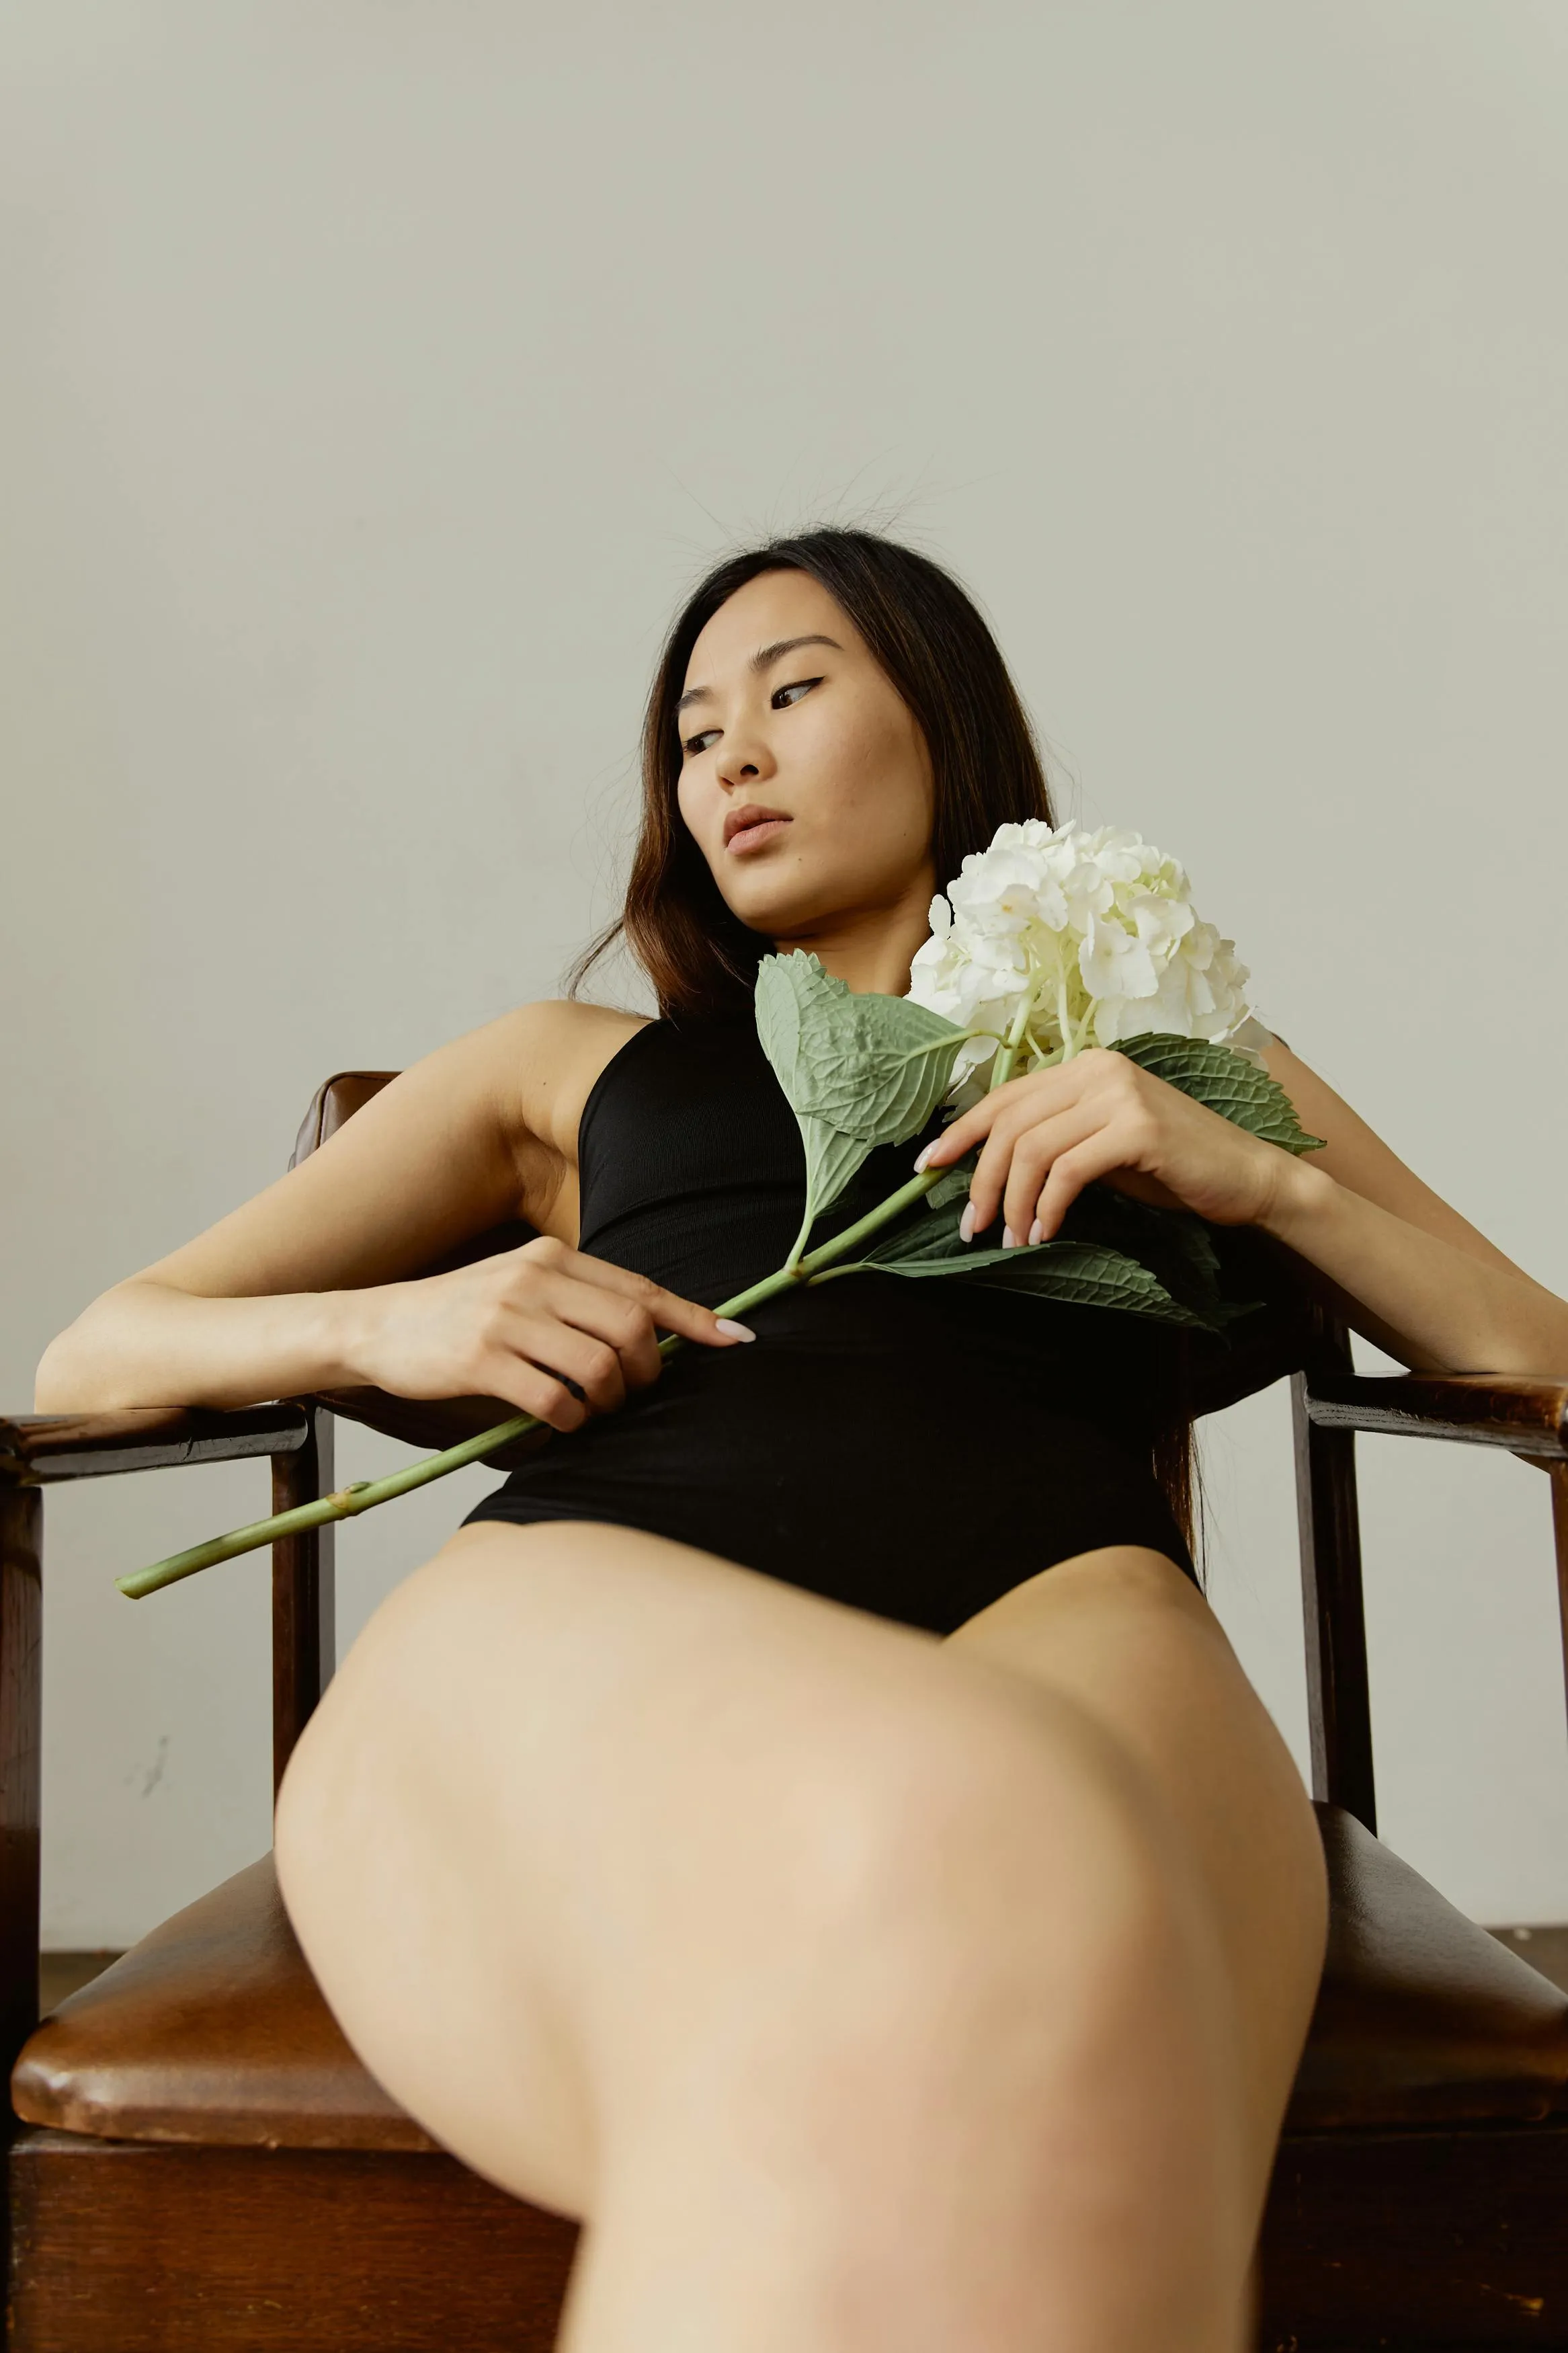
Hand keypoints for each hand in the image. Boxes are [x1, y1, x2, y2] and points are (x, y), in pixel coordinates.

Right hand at [350, 1237, 751, 1431]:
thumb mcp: (520, 1287)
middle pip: (632, 1328)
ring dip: (611, 1401)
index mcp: (551, 1258)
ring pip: (599, 1366)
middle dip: (648, 1371)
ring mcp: (506, 1319)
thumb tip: (650, 1333)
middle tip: (633, 1393)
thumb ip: (577, 1301)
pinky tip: (562, 1422)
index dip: (694, 1319)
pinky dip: (572, 1420)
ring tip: (595, 1409)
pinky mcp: (479, 1361)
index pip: (641, 1290)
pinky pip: (553, 1400)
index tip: (736, 1341)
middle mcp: (533, 1280)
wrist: (377, 1327)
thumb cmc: (459, 1315)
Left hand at [917, 1049, 1295, 1245]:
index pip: (1005, 1097)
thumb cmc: (1174, 1169)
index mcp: (1086, 1067)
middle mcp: (1100, 1070)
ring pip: (1032, 1148)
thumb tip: (990, 1169)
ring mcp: (1120, 1095)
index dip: (961, 1132)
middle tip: (970, 1224)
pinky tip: (1043, 1232)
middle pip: (1011, 1123)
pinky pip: (1068, 1170)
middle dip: (980, 1178)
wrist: (1247, 1178)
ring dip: (1012, 1201)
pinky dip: (1047, 1206)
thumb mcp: (1104, 1146)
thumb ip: (1057, 1142)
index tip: (929, 1167)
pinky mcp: (1139, 1129)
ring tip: (1009, 1238)